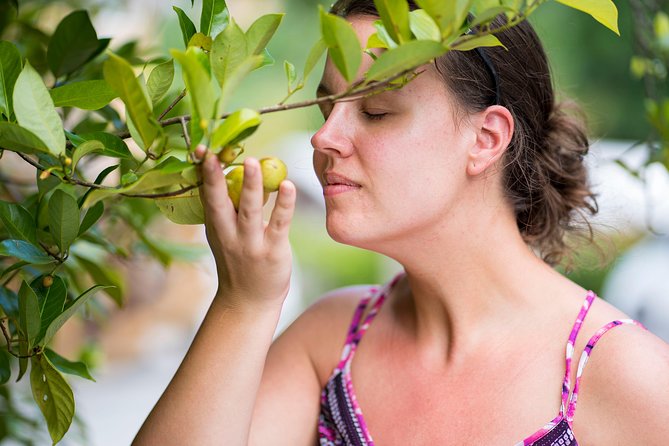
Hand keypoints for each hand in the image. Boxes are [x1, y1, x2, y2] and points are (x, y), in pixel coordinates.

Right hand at [195, 145, 295, 309]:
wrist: (249, 302)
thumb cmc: (240, 261)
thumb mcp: (227, 234)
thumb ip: (232, 207)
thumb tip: (243, 170)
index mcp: (215, 226)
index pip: (206, 194)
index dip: (203, 172)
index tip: (201, 148)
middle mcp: (228, 234)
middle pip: (220, 202)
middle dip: (215, 178)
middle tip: (214, 154)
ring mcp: (250, 244)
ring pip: (249, 211)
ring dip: (251, 186)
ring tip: (253, 162)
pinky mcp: (273, 251)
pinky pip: (279, 224)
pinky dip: (284, 204)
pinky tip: (288, 186)